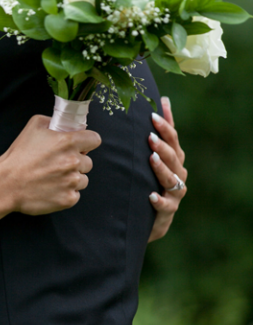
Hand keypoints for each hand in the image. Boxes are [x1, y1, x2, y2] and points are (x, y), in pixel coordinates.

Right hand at [0, 115, 100, 215]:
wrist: (5, 184)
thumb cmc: (17, 157)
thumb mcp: (32, 127)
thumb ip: (51, 121)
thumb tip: (62, 123)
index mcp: (67, 142)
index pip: (95, 139)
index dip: (87, 142)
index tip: (81, 146)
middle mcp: (73, 162)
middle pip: (88, 162)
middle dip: (76, 162)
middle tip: (58, 164)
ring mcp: (72, 182)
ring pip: (83, 179)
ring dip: (72, 178)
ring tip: (53, 178)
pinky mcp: (68, 199)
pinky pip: (76, 195)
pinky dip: (66, 193)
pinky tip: (51, 189)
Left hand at [147, 97, 186, 241]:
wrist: (147, 220)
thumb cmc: (146, 183)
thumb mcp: (148, 159)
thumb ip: (151, 136)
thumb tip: (153, 103)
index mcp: (173, 159)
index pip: (172, 138)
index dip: (166, 124)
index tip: (155, 111)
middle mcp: (178, 173)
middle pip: (174, 156)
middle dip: (163, 144)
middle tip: (150, 135)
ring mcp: (174, 193)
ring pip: (172, 178)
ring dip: (162, 168)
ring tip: (152, 158)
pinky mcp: (168, 211)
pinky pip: (166, 205)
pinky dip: (159, 200)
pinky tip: (151, 196)